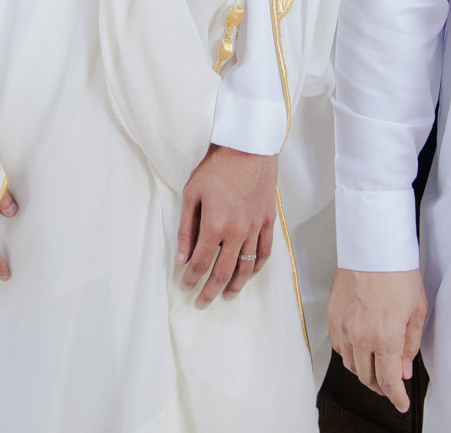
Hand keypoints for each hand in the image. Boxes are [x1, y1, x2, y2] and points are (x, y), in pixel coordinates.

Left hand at [176, 145, 277, 306]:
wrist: (248, 149)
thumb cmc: (217, 167)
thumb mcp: (192, 194)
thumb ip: (186, 229)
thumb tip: (182, 258)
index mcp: (215, 225)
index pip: (201, 263)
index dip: (191, 279)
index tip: (185, 287)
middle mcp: (237, 232)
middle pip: (223, 272)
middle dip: (210, 291)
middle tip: (202, 302)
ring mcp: (255, 228)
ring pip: (246, 268)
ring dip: (234, 286)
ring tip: (225, 296)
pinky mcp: (268, 222)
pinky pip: (264, 253)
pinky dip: (256, 268)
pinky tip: (248, 275)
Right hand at [328, 268, 426, 414]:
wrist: (373, 246)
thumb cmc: (397, 272)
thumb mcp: (416, 312)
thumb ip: (410, 345)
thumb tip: (404, 367)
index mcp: (384, 336)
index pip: (388, 379)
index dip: (396, 396)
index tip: (400, 402)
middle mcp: (360, 335)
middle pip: (367, 377)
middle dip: (380, 386)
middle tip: (390, 386)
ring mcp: (343, 326)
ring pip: (350, 364)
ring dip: (364, 372)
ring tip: (375, 368)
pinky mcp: (333, 316)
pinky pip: (339, 346)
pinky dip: (350, 354)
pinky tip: (360, 349)